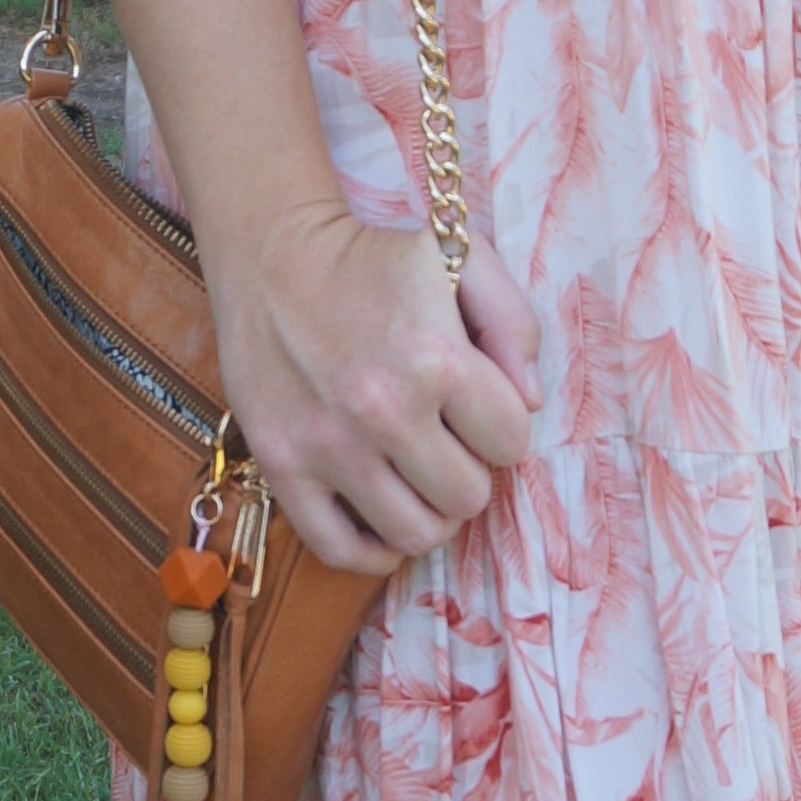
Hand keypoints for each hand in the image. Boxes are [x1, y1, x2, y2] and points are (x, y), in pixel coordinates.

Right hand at [209, 204, 542, 576]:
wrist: (271, 250)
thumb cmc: (372, 255)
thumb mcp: (461, 257)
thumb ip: (514, 324)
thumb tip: (529, 404)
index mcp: (435, 358)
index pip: (510, 442)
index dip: (502, 427)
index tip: (478, 409)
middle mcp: (383, 411)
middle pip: (467, 497)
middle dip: (470, 470)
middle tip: (449, 442)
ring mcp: (328, 446)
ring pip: (414, 534)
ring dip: (429, 511)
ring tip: (420, 478)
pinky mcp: (282, 466)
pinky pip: (339, 549)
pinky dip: (373, 550)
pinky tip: (384, 519)